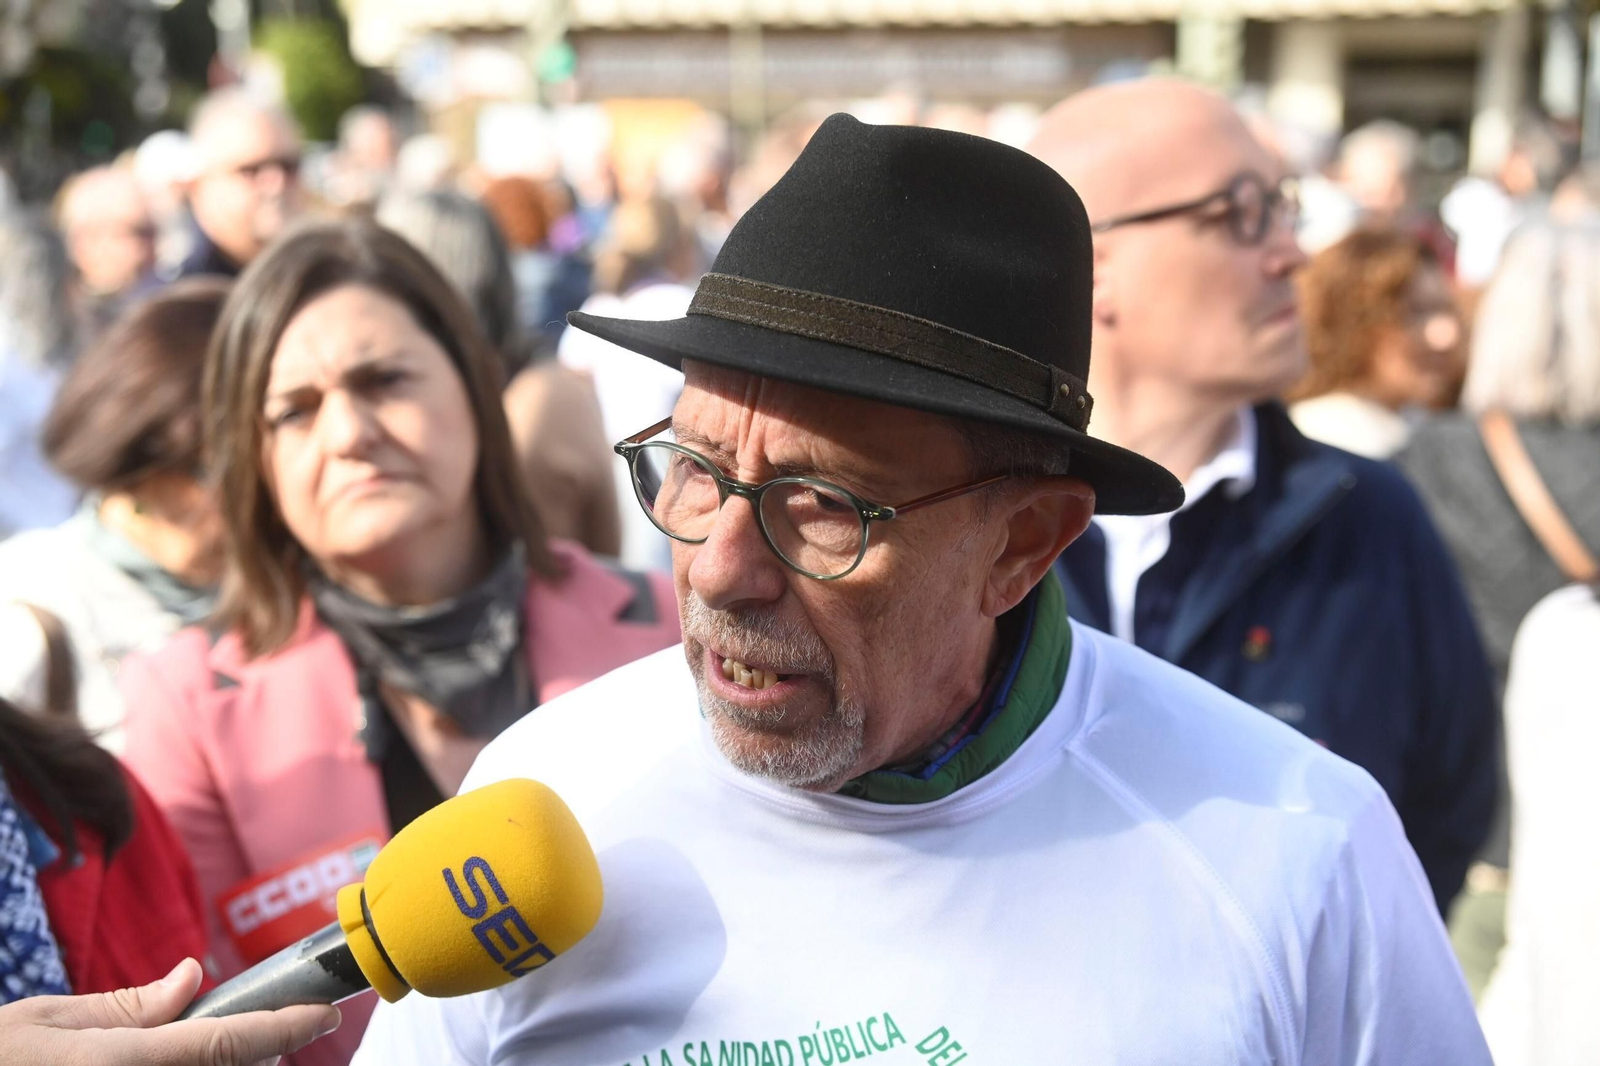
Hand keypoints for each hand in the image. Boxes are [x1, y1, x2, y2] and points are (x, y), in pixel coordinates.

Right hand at [0, 958, 340, 1065]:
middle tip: (269, 1030)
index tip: (327, 1012)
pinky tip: (191, 1057)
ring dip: (230, 1064)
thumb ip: (126, 1006)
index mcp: (122, 1061)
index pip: (228, 1043)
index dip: (287, 1027)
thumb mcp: (46, 1022)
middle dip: (258, 1051)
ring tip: (238, 1045)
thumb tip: (192, 977)